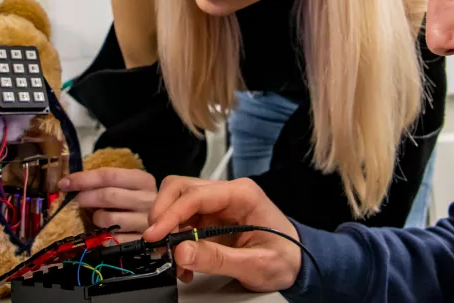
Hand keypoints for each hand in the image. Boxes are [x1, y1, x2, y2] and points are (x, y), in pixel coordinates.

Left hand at [59, 168, 156, 240]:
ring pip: (107, 219)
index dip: (84, 179)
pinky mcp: (141, 241)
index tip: (64, 183)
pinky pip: (111, 239)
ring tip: (97, 217)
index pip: (109, 175)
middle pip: (108, 195)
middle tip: (75, 200)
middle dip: (85, 197)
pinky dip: (102, 235)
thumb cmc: (140, 200)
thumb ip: (109, 182)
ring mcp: (146, 222)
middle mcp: (148, 199)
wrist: (167, 223)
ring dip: (95, 218)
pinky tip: (105, 231)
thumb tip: (71, 183)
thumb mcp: (131, 185)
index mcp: (144, 180)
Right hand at [144, 176, 300, 291]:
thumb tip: (182, 251)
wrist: (298, 263)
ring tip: (173, 258)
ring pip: (177, 203)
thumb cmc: (286, 258)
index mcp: (242, 194)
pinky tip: (183, 261)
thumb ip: (217, 258)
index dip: (170, 214)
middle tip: (156, 242)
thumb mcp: (255, 264)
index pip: (195, 194)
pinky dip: (175, 239)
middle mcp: (228, 193)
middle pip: (180, 189)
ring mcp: (218, 205)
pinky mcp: (211, 219)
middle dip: (163, 214)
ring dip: (167, 229)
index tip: (156, 235)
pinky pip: (183, 222)